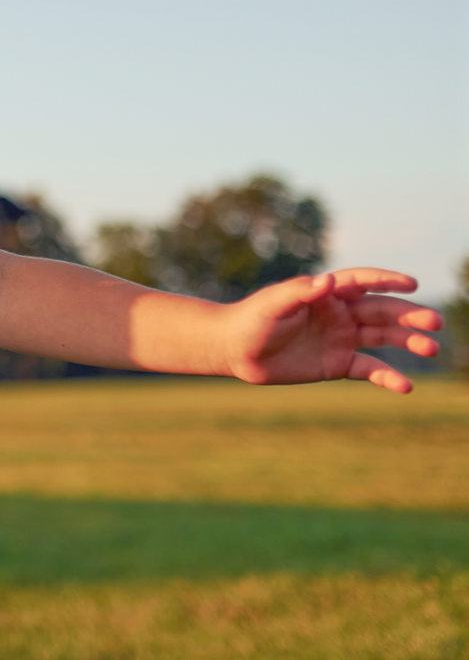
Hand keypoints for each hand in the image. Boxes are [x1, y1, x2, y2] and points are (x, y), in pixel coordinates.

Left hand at [223, 269, 441, 393]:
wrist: (235, 351)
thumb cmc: (250, 320)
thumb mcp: (272, 304)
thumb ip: (299, 292)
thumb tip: (327, 281)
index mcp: (325, 294)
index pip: (362, 282)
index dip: (386, 281)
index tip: (410, 283)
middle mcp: (339, 314)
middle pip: (382, 311)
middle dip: (409, 316)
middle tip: (434, 322)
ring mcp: (341, 338)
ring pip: (383, 338)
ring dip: (408, 342)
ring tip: (431, 348)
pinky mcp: (338, 364)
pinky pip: (369, 369)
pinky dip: (388, 377)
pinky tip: (405, 387)